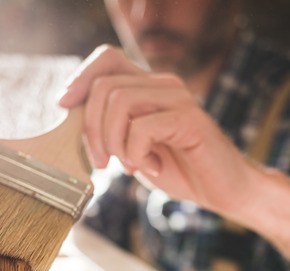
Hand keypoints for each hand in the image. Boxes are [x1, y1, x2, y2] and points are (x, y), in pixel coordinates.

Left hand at [58, 45, 252, 213]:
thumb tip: (70, 118)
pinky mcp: (190, 119)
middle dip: (91, 128)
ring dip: (113, 141)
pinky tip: (153, 168)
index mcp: (148, 86)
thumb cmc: (179, 170)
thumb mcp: (132, 148)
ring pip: (120, 102)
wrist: (225, 191)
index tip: (64, 106)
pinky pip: (143, 128)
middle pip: (105, 85)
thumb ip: (109, 129)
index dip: (80, 78)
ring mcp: (178, 98)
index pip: (107, 59)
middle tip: (100, 162)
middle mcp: (163, 84)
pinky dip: (137, 154)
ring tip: (127, 165)